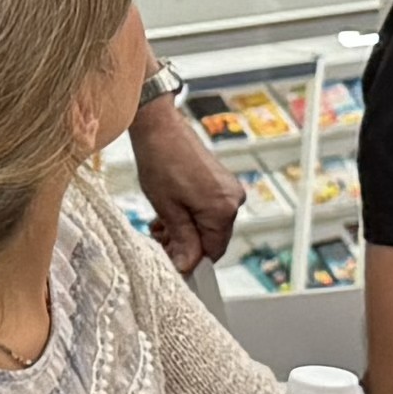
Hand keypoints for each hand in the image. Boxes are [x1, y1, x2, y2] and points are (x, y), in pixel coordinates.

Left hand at [127, 98, 238, 274]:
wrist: (160, 128)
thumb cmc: (161, 162)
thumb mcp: (167, 209)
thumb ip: (182, 240)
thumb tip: (187, 265)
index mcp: (223, 209)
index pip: (213, 252)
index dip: (192, 260)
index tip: (172, 262)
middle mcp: (233, 199)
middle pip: (212, 239)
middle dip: (186, 244)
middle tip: (159, 242)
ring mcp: (228, 189)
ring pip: (208, 225)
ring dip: (185, 231)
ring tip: (159, 226)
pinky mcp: (220, 181)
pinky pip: (209, 209)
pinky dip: (190, 216)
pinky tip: (169, 214)